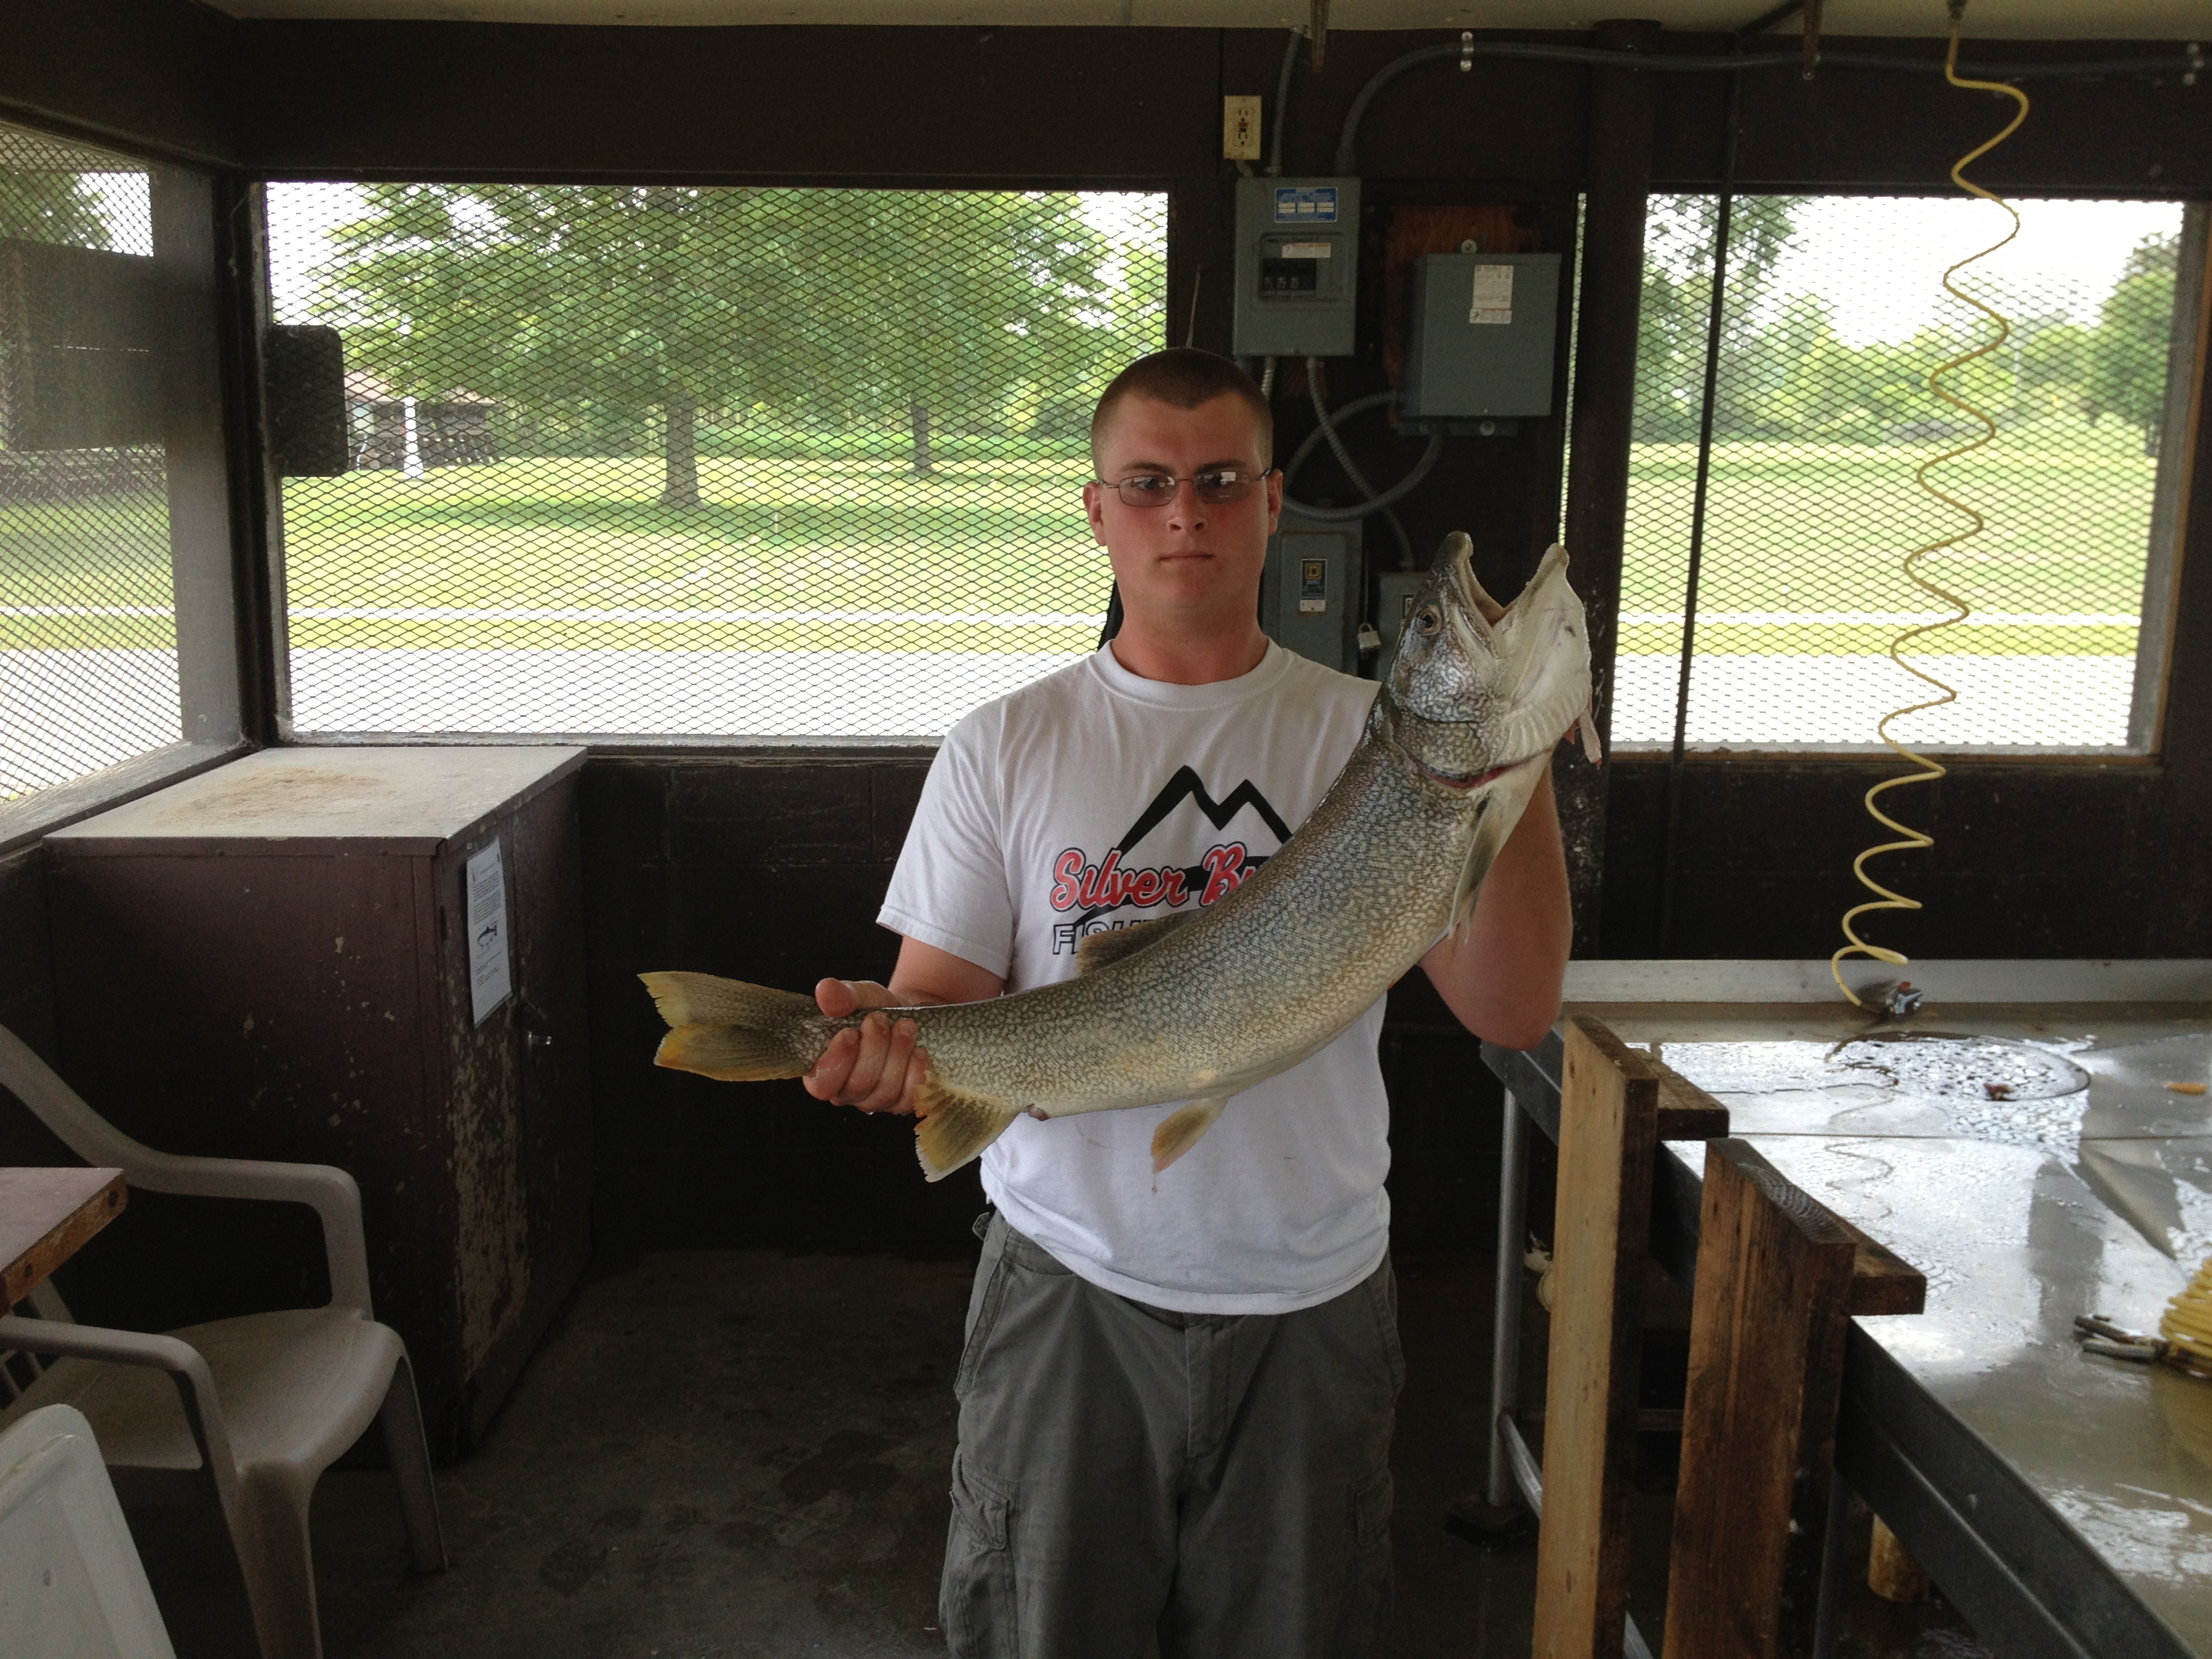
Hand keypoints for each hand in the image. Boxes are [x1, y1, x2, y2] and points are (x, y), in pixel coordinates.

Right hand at [802, 978, 926, 1114]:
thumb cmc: (876, 1010)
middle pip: (858, 1086)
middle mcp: (848, 1092)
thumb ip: (841, 996)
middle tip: (880, 1019)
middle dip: (873, 1048)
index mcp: (825, 1069)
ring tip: (905, 1026)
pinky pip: (910, 1097)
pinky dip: (916, 1070)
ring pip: (885, 1092)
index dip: (836, 1062)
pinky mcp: (903, 1103)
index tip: (850, 1032)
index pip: (821, 1084)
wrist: (909, 1016)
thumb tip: (825, 992)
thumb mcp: (860, 996)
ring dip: (898, 1054)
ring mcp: (876, 1100)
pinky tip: (918, 1050)